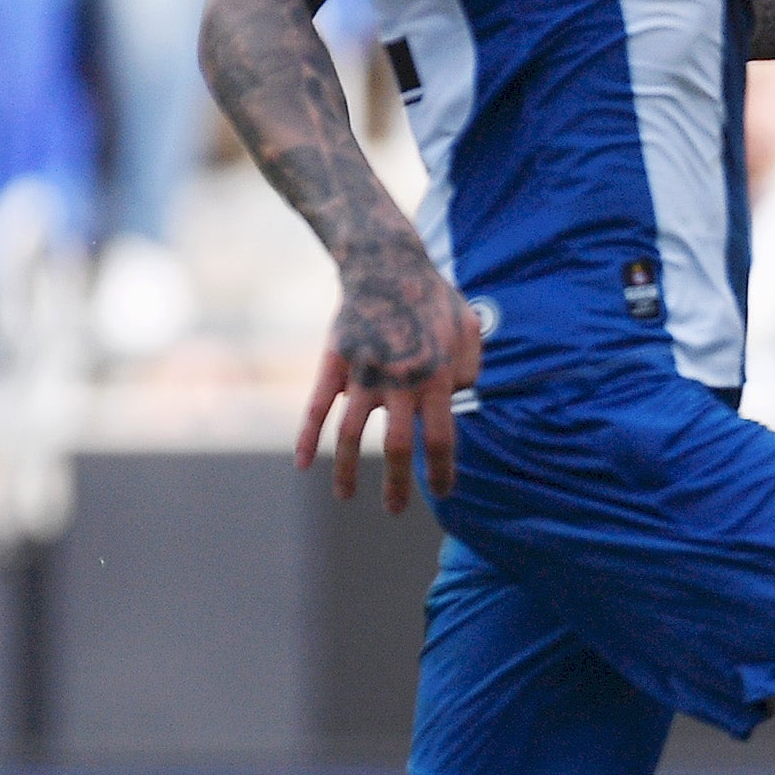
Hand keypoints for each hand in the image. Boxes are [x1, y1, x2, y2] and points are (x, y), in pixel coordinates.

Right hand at [300, 245, 485, 512]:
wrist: (385, 264)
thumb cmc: (434, 297)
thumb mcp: (469, 328)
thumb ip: (472, 367)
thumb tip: (462, 399)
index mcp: (437, 378)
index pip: (442, 439)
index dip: (442, 471)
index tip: (443, 491)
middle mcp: (400, 382)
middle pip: (398, 447)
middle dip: (398, 485)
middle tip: (396, 511)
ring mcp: (363, 373)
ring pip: (351, 436)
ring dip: (347, 472)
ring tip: (347, 498)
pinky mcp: (333, 363)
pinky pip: (316, 407)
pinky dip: (306, 437)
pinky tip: (302, 464)